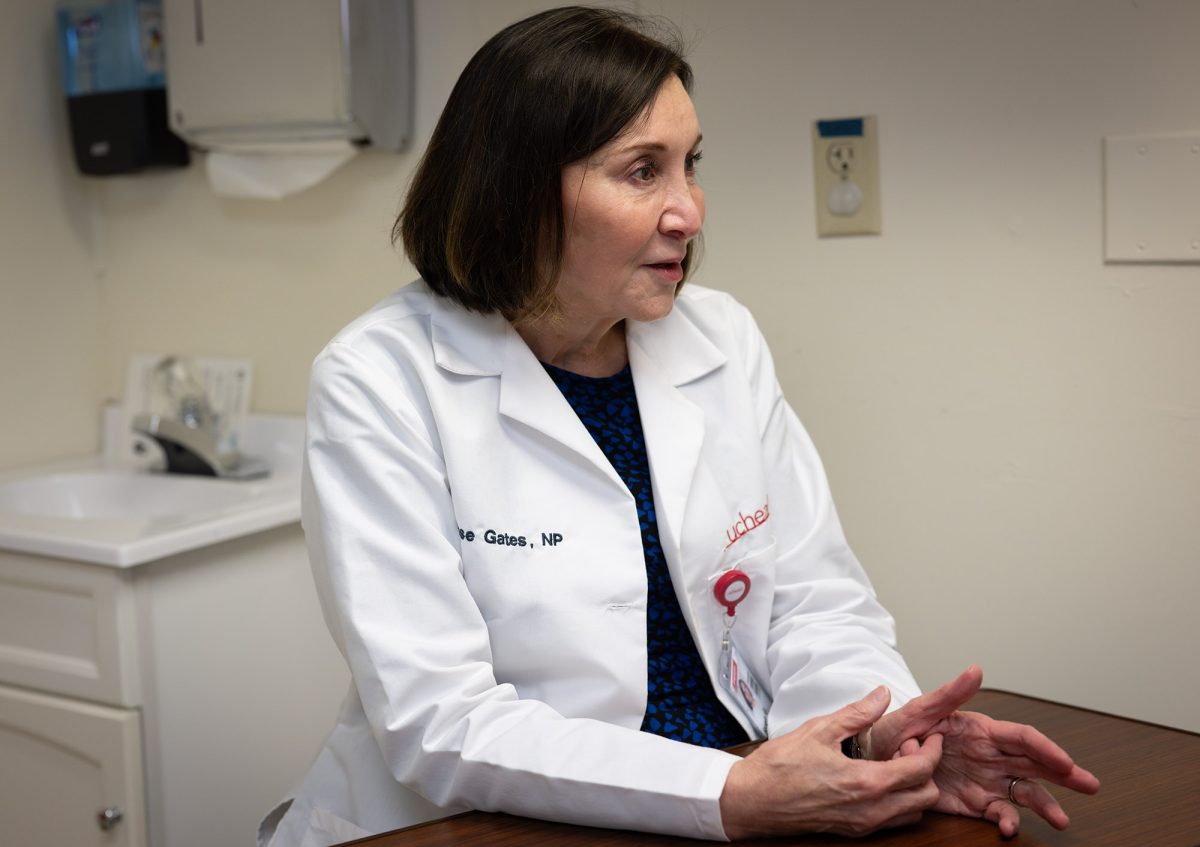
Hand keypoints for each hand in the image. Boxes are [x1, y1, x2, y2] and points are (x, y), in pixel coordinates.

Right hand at [719, 686, 942, 839]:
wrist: (752, 801)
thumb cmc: (780, 766)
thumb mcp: (819, 729)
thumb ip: (857, 713)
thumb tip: (882, 695)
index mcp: (866, 782)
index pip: (921, 770)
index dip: (931, 749)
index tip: (928, 735)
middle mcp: (870, 810)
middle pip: (927, 797)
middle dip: (926, 770)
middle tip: (908, 748)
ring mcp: (862, 824)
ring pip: (912, 814)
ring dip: (913, 789)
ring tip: (892, 764)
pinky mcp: (852, 831)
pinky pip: (891, 821)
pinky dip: (897, 802)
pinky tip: (876, 779)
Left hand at [871, 666, 1100, 836]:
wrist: (875, 759)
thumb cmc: (896, 728)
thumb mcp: (920, 710)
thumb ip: (949, 693)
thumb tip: (976, 669)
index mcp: (981, 730)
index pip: (1022, 738)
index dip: (1046, 748)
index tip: (1066, 762)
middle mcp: (989, 756)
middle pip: (1036, 764)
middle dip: (1065, 774)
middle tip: (1091, 786)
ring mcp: (984, 780)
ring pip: (1024, 792)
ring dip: (1045, 805)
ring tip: (1062, 821)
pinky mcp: (973, 802)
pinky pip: (998, 813)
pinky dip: (1008, 822)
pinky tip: (1010, 829)